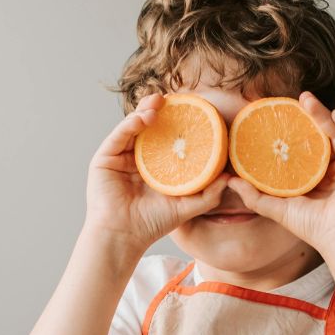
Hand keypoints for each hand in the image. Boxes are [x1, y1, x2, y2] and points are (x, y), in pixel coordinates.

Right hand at [85, 94, 231, 251]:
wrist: (125, 236)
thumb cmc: (152, 223)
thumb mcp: (186, 206)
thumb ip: (208, 194)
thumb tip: (230, 178)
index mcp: (154, 165)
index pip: (164, 136)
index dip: (175, 120)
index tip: (190, 106)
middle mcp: (135, 157)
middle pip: (147, 126)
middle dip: (158, 109)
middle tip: (172, 98)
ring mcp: (118, 157)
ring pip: (132, 126)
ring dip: (145, 111)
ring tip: (159, 103)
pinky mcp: (104, 159)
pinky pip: (118, 136)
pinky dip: (129, 124)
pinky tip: (143, 119)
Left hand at [228, 93, 334, 256]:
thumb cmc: (312, 227)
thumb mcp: (277, 208)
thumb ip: (253, 195)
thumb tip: (227, 179)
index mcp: (320, 176)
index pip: (308, 146)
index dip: (297, 129)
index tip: (282, 113)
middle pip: (325, 134)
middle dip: (312, 114)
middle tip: (298, 98)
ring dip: (326, 114)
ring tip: (308, 101)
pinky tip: (334, 114)